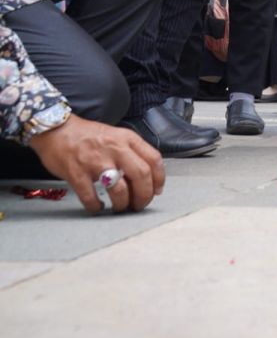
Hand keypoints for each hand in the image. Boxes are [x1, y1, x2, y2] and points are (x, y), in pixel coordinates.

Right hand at [28, 115, 164, 213]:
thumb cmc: (88, 136)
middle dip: (144, 195)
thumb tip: (147, 176)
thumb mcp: (117, 135)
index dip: (159, 179)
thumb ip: (132, 151)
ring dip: (123, 203)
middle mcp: (115, 148)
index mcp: (127, 138)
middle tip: (140, 205)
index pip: (154, 159)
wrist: (56, 129)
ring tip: (120, 207)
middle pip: (141, 175)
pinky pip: (90, 196)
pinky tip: (98, 207)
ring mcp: (95, 161)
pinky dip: (96, 206)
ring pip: (119, 189)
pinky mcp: (76, 173)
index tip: (157, 190)